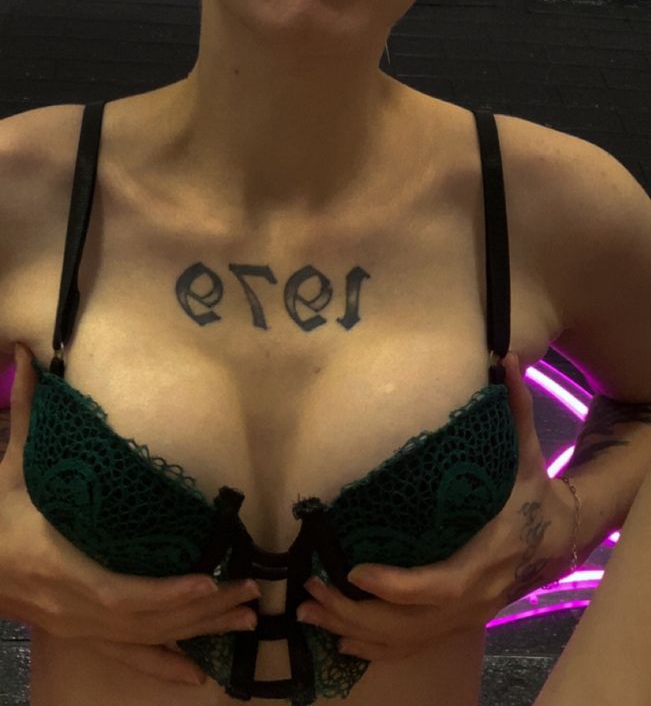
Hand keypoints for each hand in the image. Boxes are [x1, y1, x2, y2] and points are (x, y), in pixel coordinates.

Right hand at [0, 344, 259, 686]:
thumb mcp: (8, 467)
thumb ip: (22, 412)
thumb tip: (25, 352)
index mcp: (60, 564)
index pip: (119, 591)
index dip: (164, 594)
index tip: (207, 579)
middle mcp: (74, 607)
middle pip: (146, 621)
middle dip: (202, 610)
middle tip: (252, 591)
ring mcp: (79, 628)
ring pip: (146, 641)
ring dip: (198, 632)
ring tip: (246, 617)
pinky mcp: (82, 635)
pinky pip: (127, 658)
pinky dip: (164, 668)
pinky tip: (199, 677)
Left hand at [296, 353, 574, 662]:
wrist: (561, 535)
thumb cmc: (534, 489)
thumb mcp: (529, 449)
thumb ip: (516, 406)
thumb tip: (507, 357)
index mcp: (486, 555)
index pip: (438, 584)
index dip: (397, 585)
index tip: (355, 570)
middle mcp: (474, 596)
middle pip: (410, 623)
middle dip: (357, 612)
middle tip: (311, 590)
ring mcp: (465, 615)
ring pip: (405, 639)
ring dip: (355, 630)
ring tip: (309, 611)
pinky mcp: (457, 622)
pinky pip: (412, 646)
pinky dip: (374, 647)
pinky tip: (338, 639)